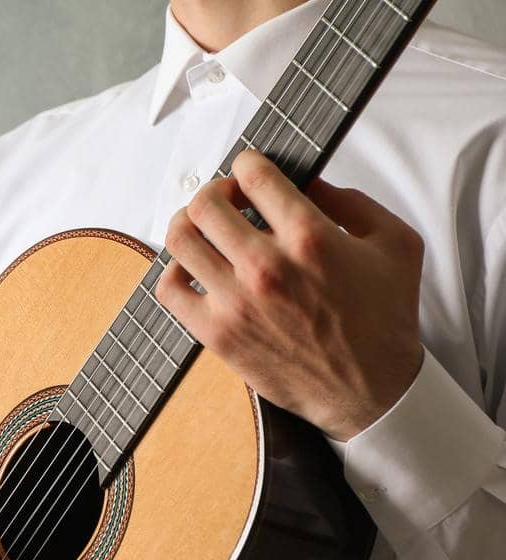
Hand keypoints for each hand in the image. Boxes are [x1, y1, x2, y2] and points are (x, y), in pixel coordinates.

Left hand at [156, 149, 424, 440]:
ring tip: (203, 229)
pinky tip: (194, 269)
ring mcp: (236, 301)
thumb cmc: (385, 319)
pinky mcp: (217, 333)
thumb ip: (352, 201)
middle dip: (215, 191)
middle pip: (206, 203)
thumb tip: (307, 180)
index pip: (255, 177)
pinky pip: (169, 289)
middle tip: (226, 199)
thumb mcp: (395, 243)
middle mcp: (267, 267)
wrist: (371, 389)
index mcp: (311, 237)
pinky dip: (174, 270)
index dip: (247, 164)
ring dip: (187, 224)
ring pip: (180, 240)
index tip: (249, 170)